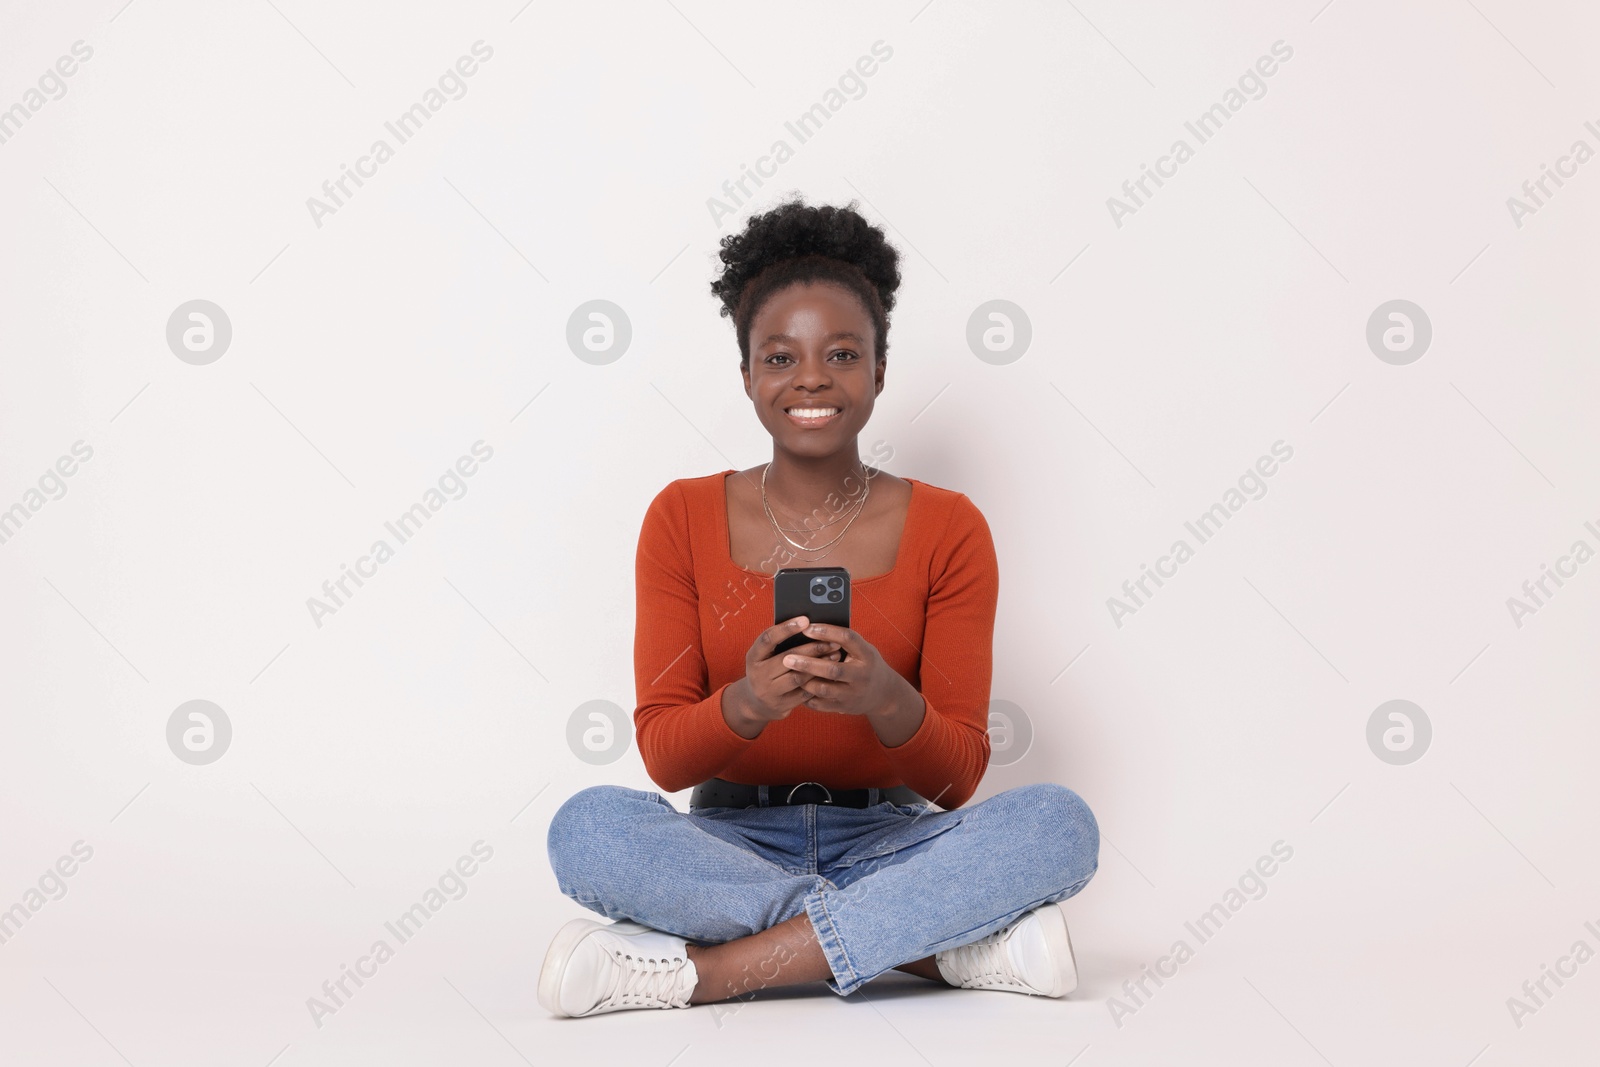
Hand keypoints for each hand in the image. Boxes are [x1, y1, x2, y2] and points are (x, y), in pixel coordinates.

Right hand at [737, 616, 841, 724]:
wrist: (756, 703)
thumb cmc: (767, 670)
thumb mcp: (765, 656)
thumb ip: (780, 644)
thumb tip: (808, 624)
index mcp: (753, 656)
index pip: (768, 638)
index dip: (786, 628)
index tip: (806, 620)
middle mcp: (758, 674)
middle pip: (788, 658)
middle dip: (813, 648)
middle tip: (832, 641)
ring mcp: (769, 692)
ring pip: (798, 677)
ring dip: (819, 665)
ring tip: (835, 656)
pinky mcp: (781, 705)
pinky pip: (804, 693)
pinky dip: (818, 682)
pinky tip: (831, 674)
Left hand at [777, 622, 907, 717]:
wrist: (883, 694)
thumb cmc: (865, 664)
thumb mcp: (863, 649)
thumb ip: (843, 640)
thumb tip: (811, 627)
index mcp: (867, 655)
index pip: (848, 639)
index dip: (827, 632)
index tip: (806, 627)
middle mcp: (862, 676)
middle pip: (833, 670)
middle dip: (808, 664)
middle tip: (787, 658)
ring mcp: (853, 694)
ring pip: (824, 689)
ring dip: (804, 681)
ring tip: (788, 673)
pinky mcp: (845, 708)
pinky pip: (820, 704)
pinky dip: (806, 696)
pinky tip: (795, 688)